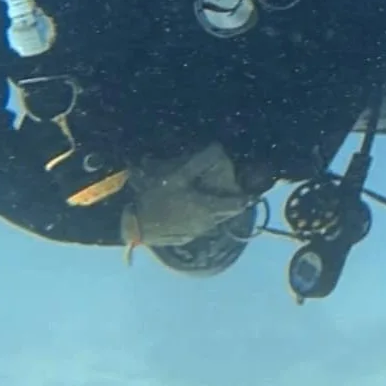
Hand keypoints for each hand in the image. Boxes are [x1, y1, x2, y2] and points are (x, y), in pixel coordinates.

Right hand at [120, 142, 253, 247]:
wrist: (135, 225)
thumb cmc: (158, 198)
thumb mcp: (178, 176)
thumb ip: (199, 162)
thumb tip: (217, 147)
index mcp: (209, 208)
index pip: (237, 204)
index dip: (246, 196)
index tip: (249, 188)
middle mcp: (208, 223)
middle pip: (227, 212)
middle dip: (230, 200)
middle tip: (228, 187)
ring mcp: (196, 233)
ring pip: (214, 220)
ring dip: (216, 208)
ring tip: (208, 195)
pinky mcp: (186, 238)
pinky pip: (202, 226)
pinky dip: (203, 216)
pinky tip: (192, 208)